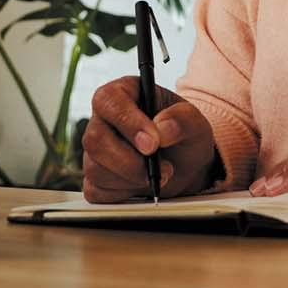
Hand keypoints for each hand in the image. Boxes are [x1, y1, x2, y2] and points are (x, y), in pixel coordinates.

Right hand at [81, 76, 216, 202]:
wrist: (185, 164)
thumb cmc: (183, 134)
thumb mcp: (193, 121)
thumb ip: (181, 119)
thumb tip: (161, 129)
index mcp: (122, 93)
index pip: (108, 100)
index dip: (127, 121)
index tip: (152, 143)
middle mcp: (102, 120)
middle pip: (96, 139)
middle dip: (130, 161)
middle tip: (163, 167)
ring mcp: (95, 151)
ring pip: (95, 169)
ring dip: (132, 179)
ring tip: (161, 174)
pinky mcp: (94, 179)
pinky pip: (97, 191)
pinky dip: (124, 194)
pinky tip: (143, 184)